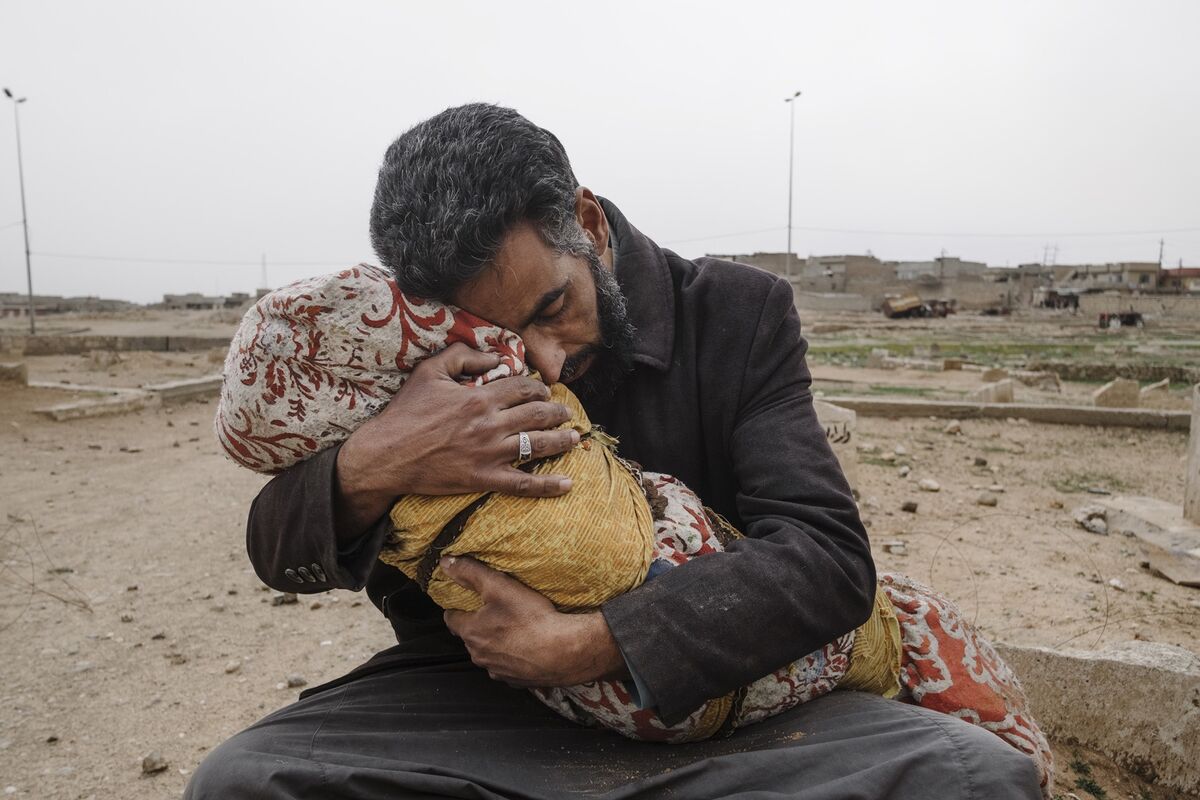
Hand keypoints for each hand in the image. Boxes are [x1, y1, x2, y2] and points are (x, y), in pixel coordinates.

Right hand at [334, 343, 578, 539]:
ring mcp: (490, 453)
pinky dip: (547, 485)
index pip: (522, 388)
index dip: (538, 388)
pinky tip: (566, 484)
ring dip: (561, 440)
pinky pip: (523, 484)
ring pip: (537, 445)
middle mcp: (490, 424)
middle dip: (557, 412)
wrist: (387, 455)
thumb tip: (493, 356)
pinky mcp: (484, 478)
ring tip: (573, 438)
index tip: (543, 391)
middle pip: (537, 414)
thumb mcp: (429, 372)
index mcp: (479, 397)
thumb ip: (461, 356)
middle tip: (566, 413)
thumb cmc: (406, 413)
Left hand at [440, 556, 627, 686]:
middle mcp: (479, 655)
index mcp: (471, 633)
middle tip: (495, 611)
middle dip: (478, 625)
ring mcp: (497, 671)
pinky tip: (528, 648)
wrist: (563, 653)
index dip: (458, 607)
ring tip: (514, 629)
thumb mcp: (499, 586)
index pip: (451, 619)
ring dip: (496, 643)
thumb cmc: (531, 619)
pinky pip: (508, 667)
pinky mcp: (515, 681)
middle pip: (471, 637)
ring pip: (489, 653)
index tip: (467, 601)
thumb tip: (446, 562)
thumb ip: (471, 573)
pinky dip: (513, 658)